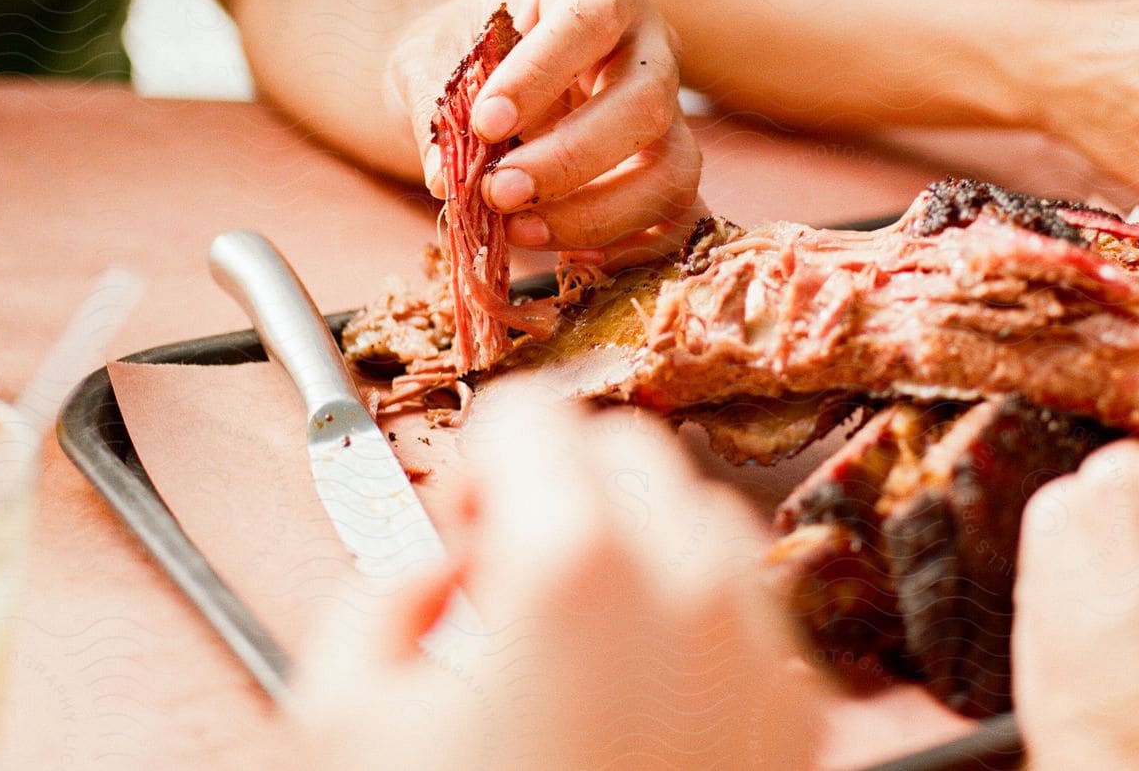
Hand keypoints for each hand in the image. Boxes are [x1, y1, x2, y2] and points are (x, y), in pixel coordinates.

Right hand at [290, 391, 819, 770]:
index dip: (478, 454)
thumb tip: (435, 561)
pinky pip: (749, 613)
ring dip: (633, 542)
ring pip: (702, 520)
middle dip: (559, 486)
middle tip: (500, 574)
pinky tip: (631, 693)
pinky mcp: (799, 724)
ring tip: (566, 638)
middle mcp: (688, 593)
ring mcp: (759, 657)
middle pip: (626, 450)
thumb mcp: (340, 717)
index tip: (460, 507)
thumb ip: (379, 592)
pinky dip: (692, 615)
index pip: (532, 413)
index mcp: (571, 568)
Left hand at [386, 0, 701, 263]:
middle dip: (569, 160)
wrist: (483, 78)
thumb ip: (434, 106)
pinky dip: (624, 246)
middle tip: (498, 192)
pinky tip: (564, 254)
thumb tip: (445, 177)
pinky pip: (675, 220)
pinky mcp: (668, 171)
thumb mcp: (428, 56)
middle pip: (644, 104)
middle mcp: (650, 46)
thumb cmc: (462, 51)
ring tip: (519, 232)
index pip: (590, 21)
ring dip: (596, 213)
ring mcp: (671, 113)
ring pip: (672, 170)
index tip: (485, 124)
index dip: (541, 75)